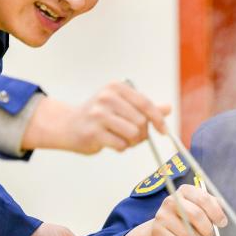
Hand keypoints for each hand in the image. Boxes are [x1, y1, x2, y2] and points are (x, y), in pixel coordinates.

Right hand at [21, 81, 170, 153]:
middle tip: (135, 137)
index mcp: (116, 88)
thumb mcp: (121, 104)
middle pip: (140, 121)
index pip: (145, 103)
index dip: (158, 119)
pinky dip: (121, 147)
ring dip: (133, 142)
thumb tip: (168, 108)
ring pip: (132, 134)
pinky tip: (111, 142)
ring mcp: (98, 115)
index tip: (163, 131)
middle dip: (142, 134)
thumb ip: (144, 107)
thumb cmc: (97, 115)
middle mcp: (107, 98)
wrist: (67, 125)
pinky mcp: (93, 132)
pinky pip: (121, 145)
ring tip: (123, 139)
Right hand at [145, 184, 226, 235]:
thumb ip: (212, 205)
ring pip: (188, 233)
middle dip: (208, 228)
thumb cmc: (184, 220)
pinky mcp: (158, 232)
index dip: (216, 212)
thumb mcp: (198, 208)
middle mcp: (171, 200)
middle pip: (196, 215)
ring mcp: (162, 216)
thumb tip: (223, 208)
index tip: (222, 223)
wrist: (160, 234)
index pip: (203, 198)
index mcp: (184, 191)